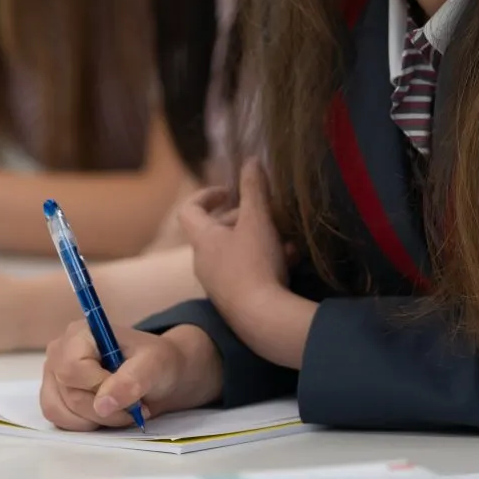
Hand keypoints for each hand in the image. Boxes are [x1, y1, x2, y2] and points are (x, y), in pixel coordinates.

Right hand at [39, 321, 222, 430]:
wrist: (155, 375)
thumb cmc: (155, 362)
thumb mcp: (154, 365)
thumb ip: (131, 381)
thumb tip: (102, 404)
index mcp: (80, 333)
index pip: (72, 368)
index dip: (99, 386)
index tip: (129, 390)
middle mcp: (59, 351)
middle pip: (69, 393)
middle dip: (105, 409)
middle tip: (134, 406)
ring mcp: (53, 375)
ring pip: (61, 411)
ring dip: (97, 419)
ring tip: (123, 410)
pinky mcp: (54, 396)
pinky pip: (59, 420)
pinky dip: (86, 424)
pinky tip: (107, 414)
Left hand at [180, 163, 315, 365]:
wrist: (261, 318)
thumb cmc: (255, 263)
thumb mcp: (258, 219)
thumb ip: (254, 188)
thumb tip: (251, 160)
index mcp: (203, 239)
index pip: (190, 209)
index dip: (206, 195)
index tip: (229, 192)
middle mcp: (204, 261)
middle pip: (215, 231)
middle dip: (242, 217)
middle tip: (266, 214)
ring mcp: (216, 283)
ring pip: (234, 251)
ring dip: (258, 239)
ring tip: (286, 240)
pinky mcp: (232, 300)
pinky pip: (244, 271)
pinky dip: (262, 261)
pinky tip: (289, 262)